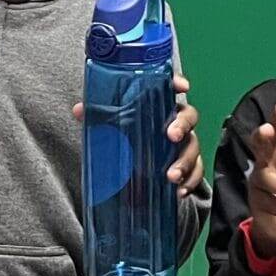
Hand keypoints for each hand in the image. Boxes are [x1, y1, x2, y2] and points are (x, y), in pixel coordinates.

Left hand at [72, 74, 203, 190]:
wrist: (135, 169)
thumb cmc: (127, 137)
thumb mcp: (111, 126)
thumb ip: (98, 117)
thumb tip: (80, 110)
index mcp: (158, 105)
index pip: (171, 89)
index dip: (178, 84)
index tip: (183, 87)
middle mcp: (175, 122)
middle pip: (188, 117)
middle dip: (182, 125)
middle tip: (171, 136)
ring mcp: (183, 144)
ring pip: (193, 147)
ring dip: (184, 161)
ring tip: (171, 176)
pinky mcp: (187, 166)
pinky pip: (195, 172)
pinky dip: (190, 182)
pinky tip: (179, 192)